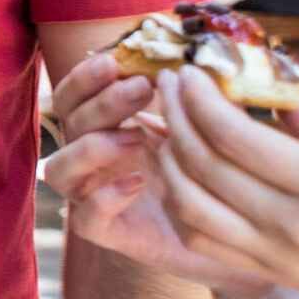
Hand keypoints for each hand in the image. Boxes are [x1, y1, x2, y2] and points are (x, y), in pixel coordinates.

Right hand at [42, 52, 270, 291]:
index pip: (73, 95)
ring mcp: (95, 195)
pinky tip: (139, 182)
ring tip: (136, 139)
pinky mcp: (109, 233)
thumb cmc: (220, 175)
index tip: (116, 61)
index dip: (84, 77)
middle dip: (100, 101)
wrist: (239, 236)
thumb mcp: (209, 130)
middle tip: (143, 89)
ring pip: (58, 169)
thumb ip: (198, 102)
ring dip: (89, 146)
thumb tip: (204, 64)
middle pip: (67, 122)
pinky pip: (85, 218)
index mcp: (107, 126)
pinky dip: (105, 197)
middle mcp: (93, 158)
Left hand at [152, 65, 298, 298]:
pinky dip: (176, 201)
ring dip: (167, 159)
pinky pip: (197, 237)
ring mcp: (274, 254)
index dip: (200, 99)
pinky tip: (179, 171)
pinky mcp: (264, 272)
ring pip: (187, 204)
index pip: (234, 137)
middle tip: (168, 85)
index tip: (188, 72)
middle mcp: (291, 225)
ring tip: (170, 125)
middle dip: (176, 116)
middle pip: (203, 164)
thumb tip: (265, 86)